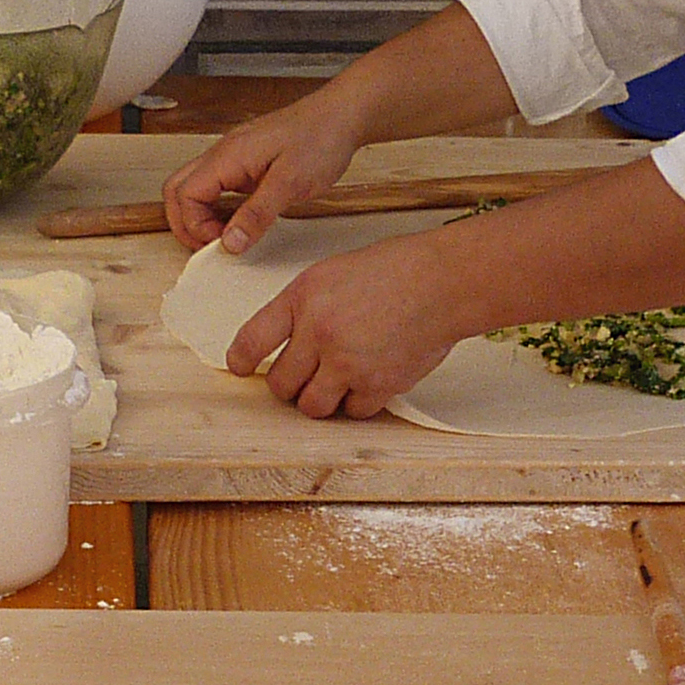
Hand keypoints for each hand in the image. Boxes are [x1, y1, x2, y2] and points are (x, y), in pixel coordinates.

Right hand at [162, 94, 363, 252]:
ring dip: (201, 216)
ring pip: (194, 188)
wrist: (342, 116)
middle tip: (211, 246)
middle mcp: (224, 154)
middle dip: (186, 222)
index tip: (222, 244)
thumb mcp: (290, 183)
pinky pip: (218, 187)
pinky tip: (239, 221)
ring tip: (226, 237)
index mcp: (228, 156)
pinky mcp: (247, 163)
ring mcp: (234, 157)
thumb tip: (229, 243)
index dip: (195, 226)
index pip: (185, 195)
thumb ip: (257, 215)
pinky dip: (218, 208)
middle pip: (178, 190)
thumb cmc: (320, 138)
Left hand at [225, 232, 468, 418]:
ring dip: (321, 400)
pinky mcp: (378, 384)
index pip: (252, 340)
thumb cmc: (395, 271)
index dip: (240, 360)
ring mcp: (348, 362)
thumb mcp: (332, 273)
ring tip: (336, 382)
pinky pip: (353, 413)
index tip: (240, 368)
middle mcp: (320, 332)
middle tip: (303, 377)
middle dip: (289, 386)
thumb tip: (283, 344)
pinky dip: (357, 403)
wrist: (443, 282)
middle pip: (281, 385)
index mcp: (303, 298)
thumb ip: (303, 307)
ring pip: (312, 406)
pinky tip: (368, 381)